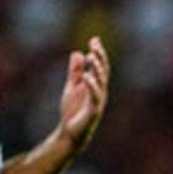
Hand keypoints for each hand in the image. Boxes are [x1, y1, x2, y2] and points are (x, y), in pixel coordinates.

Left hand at [58, 37, 110, 152]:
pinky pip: (95, 97)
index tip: (94, 40)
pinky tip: (86, 76)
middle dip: (100, 58)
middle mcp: (100, 92)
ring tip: (92, 56)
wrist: (69, 133)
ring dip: (98, 69)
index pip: (100, 66)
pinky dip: (92, 85)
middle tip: (94, 45)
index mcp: (96, 86)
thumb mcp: (72, 86)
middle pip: (103, 72)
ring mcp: (98, 102)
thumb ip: (75, 71)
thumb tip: (77, 53)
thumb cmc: (72, 111)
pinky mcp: (93, 112)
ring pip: (101, 82)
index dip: (98, 53)